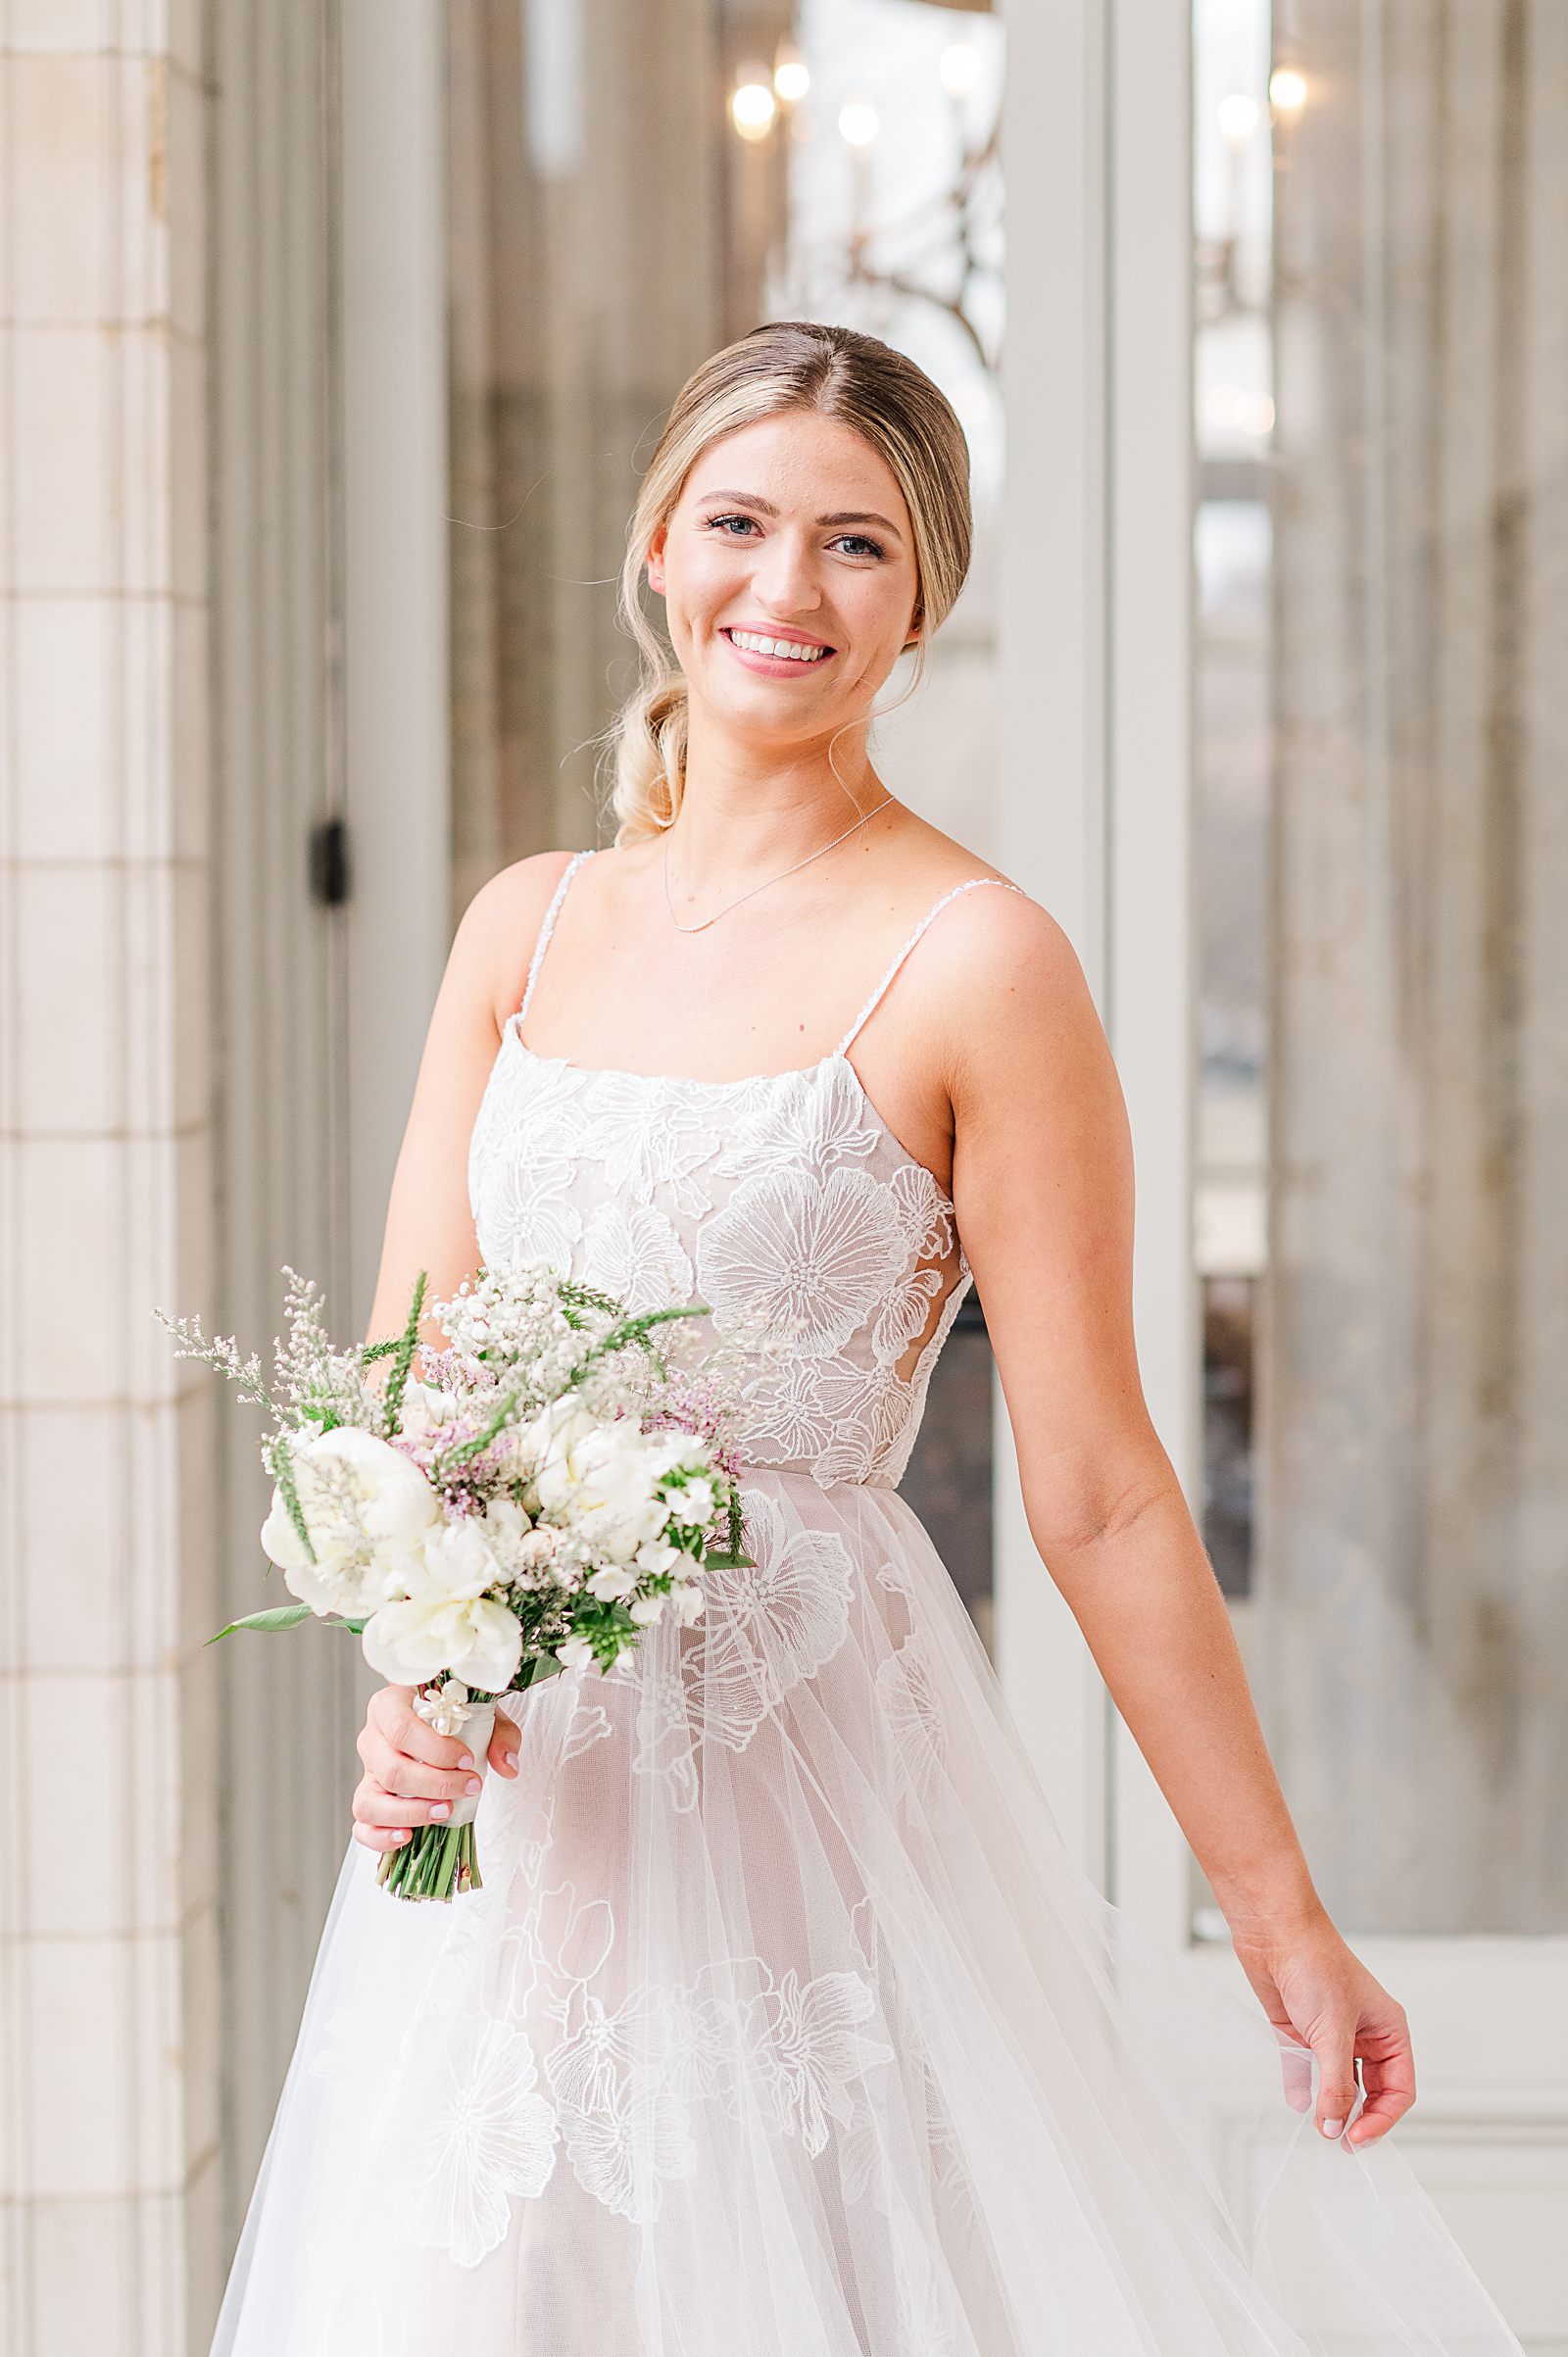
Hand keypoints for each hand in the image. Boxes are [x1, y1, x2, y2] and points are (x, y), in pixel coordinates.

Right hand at [351, 1683, 520, 1855]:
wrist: (438, 1718)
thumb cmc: (454, 1714)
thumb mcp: (481, 1713)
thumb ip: (499, 1735)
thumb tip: (507, 1765)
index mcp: (390, 1706)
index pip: (402, 1729)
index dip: (436, 1751)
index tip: (468, 1761)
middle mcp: (372, 1738)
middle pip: (392, 1769)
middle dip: (435, 1785)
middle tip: (469, 1786)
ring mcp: (367, 1772)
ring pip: (370, 1801)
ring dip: (411, 1812)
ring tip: (445, 1812)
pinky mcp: (368, 1798)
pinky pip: (362, 1823)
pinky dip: (380, 1836)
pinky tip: (408, 1837)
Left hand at [1227, 1905, 1414, 2148]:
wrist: (1273, 1931)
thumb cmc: (1315, 1963)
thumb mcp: (1332, 2032)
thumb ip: (1335, 2085)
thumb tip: (1335, 2126)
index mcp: (1388, 2030)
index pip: (1398, 2089)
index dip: (1382, 2118)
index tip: (1359, 2137)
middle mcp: (1364, 2034)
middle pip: (1370, 2091)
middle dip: (1357, 2116)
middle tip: (1340, 2139)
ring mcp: (1332, 2034)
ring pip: (1338, 2083)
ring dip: (1330, 2104)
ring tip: (1320, 2125)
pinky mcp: (1301, 2031)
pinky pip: (1306, 2069)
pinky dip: (1303, 2086)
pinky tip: (1298, 2101)